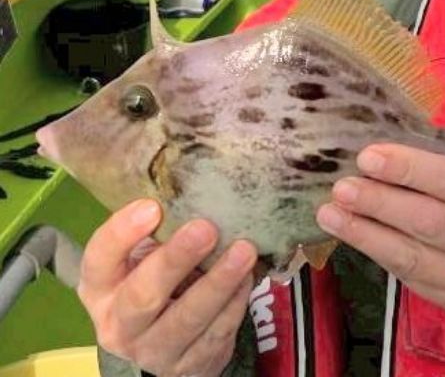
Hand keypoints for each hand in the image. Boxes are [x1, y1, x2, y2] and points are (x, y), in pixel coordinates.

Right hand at [78, 200, 257, 376]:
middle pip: (142, 296)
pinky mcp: (189, 366)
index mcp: (99, 287)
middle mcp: (119, 324)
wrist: (160, 345)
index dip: (122, 233)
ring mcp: (153, 351)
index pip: (99, 259)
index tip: (152, 207)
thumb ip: (154, 232)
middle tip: (205, 229)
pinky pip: (216, 333)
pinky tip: (248, 275)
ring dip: (218, 283)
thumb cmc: (150, 280)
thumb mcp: (139, 257)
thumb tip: (192, 184)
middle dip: (175, 261)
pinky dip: (235, 302)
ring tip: (244, 250)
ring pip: (187, 320)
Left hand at [317, 145, 444, 319]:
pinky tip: (359, 236)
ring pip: (417, 262)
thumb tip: (399, 139)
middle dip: (379, 204)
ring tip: (331, 214)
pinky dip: (384, 258)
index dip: (409, 170)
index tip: (368, 156)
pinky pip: (418, 283)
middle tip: (341, 185)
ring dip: (367, 236)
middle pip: (431, 225)